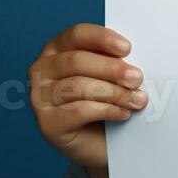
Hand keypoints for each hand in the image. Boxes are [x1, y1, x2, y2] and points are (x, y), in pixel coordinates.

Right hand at [27, 23, 145, 168]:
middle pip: (76, 61)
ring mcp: (40, 97)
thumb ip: (116, 61)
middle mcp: (42, 70)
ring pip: (78, 86)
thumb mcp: (111, 76)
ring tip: (137, 100)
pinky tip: (124, 113)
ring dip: (114, 92)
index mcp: (57, 49)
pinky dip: (107, 110)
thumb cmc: (107, 100)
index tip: (127, 48)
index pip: (77, 34)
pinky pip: (79, 111)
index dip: (102, 38)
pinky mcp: (47, 123)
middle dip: (111, 69)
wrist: (101, 143)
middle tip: (137, 78)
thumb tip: (134, 58)